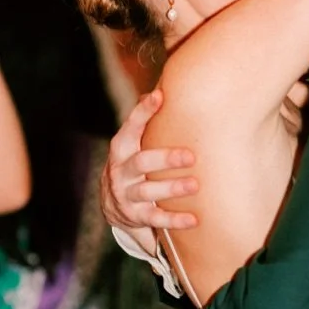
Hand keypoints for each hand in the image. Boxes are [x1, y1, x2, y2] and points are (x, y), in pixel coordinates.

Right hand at [101, 91, 197, 246]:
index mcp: (122, 150)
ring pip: (147, 191)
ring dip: (171, 188)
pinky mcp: (135, 216)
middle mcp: (121, 172)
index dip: (142, 112)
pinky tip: (194, 219)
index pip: (130, 128)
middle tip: (190, 156)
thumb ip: (146, 123)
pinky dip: (174, 220)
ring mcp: (126, 195)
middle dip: (164, 158)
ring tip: (195, 185)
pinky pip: (155, 218)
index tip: (159, 97)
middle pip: (141, 163)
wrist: (113, 206)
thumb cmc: (134, 166)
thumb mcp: (134, 145)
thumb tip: (162, 89)